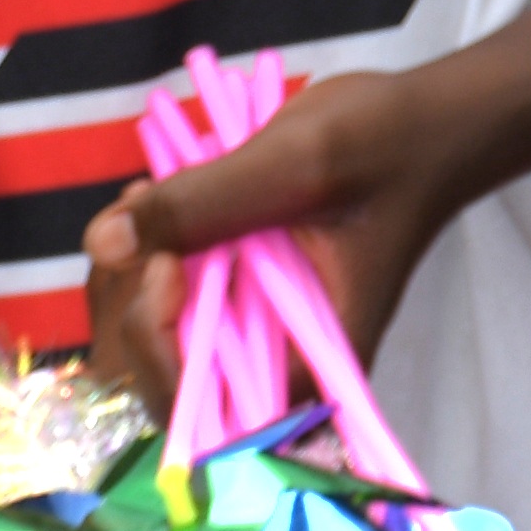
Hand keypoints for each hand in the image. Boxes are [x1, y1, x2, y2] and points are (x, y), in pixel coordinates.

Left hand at [77, 70, 463, 411]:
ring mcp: (251, 328)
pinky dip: (140, 261)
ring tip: (146, 197)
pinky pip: (165, 305)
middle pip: (160, 382)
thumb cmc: (388, 145)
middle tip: (142, 218)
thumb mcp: (299, 160)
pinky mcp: (238, 296)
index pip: (204, 406)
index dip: (162, 346)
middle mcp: (274, 359)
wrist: (428, 125)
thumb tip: (103, 241)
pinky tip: (152, 202)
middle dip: (128, 306)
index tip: (169, 262)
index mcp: (310, 356)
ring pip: (149, 344)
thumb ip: (202, 201)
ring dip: (126, 278)